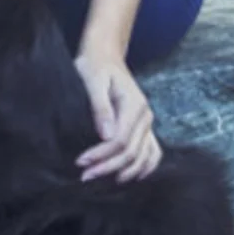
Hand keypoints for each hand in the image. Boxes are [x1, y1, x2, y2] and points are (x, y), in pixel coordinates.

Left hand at [74, 44, 161, 182]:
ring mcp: (147, 122)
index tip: (81, 162)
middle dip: (108, 167)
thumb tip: (106, 136)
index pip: (121, 141)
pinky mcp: (144, 126)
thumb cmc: (95, 65)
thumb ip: (100, 107)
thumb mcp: (93, 80)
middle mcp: (146, 116)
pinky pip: (152, 152)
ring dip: (124, 172)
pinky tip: (127, 176)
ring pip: (143, 157)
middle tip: (84, 176)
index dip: (102, 155)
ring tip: (101, 180)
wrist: (104, 54)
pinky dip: (144, 167)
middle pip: (131, 152)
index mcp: (135, 105)